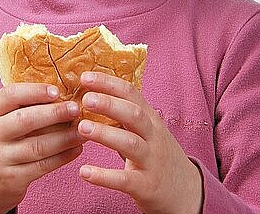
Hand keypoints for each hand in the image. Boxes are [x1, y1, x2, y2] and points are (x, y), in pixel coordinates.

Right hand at [0, 83, 82, 213]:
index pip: (10, 95)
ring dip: (64, 137)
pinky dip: (62, 157)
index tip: (56, 91)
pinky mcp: (11, 180)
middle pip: (25, 120)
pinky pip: (42, 166)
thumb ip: (22, 106)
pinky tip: (77, 148)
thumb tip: (61, 92)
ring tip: (83, 130)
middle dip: (54, 113)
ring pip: (37, 146)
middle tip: (76, 108)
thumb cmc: (0, 140)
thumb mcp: (1, 119)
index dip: (34, 91)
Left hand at [77, 72, 202, 213]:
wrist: (187, 192)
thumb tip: (91, 94)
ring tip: (82, 128)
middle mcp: (153, 136)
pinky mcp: (147, 186)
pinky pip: (125, 180)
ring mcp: (152, 161)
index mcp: (150, 118)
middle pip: (134, 114)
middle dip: (109, 104)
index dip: (108, 83)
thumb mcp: (148, 129)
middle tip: (86, 99)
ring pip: (130, 144)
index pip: (130, 93)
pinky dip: (104, 176)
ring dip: (105, 134)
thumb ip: (125, 114)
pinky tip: (84, 172)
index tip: (85, 77)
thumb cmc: (157, 154)